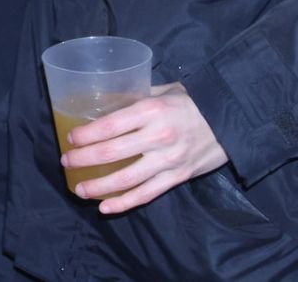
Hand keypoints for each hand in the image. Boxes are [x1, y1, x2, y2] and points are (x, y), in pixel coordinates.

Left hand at [61, 82, 228, 213]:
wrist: (231, 121)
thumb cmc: (193, 102)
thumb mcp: (164, 90)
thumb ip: (136, 97)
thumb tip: (106, 101)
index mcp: (151, 111)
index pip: (109, 126)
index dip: (85, 135)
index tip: (70, 138)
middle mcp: (158, 137)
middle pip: (111, 153)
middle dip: (83, 159)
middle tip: (66, 162)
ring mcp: (168, 161)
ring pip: (126, 179)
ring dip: (98, 186)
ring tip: (78, 189)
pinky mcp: (178, 178)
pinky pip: (147, 194)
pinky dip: (124, 203)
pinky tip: (105, 207)